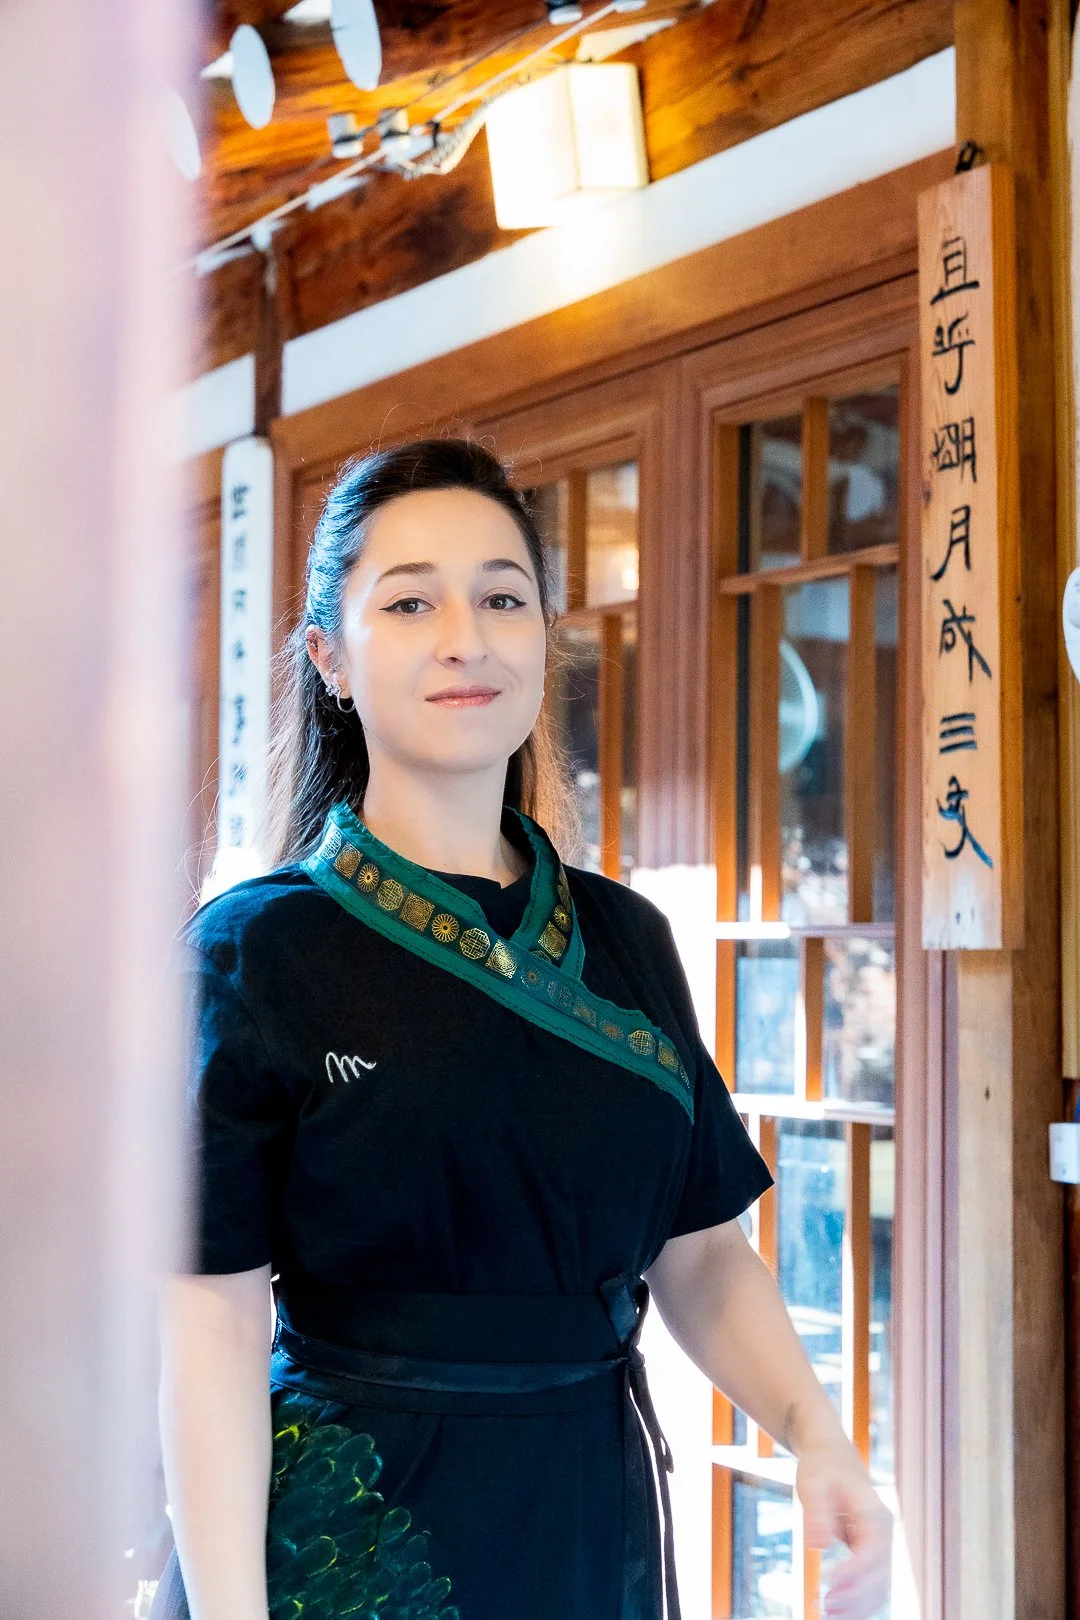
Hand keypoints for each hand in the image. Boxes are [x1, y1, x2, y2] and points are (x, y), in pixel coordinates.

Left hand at [795, 1439, 892, 1617]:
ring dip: (858, 1605)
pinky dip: (857, 1601)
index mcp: (874, 1513)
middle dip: (855, 1595)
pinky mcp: (871, 1555)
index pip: (872, 1549)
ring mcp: (881, 1546)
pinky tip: (836, 1610)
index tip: (829, 1581)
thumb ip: (816, 1513)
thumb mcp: (813, 1483)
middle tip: (824, 1606)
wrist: (832, 1460)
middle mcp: (884, 1532)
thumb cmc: (822, 1469)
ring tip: (828, 1613)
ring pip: (880, 1587)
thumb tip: (817, 1545)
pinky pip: (871, 1585)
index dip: (854, 1570)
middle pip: (881, 1575)